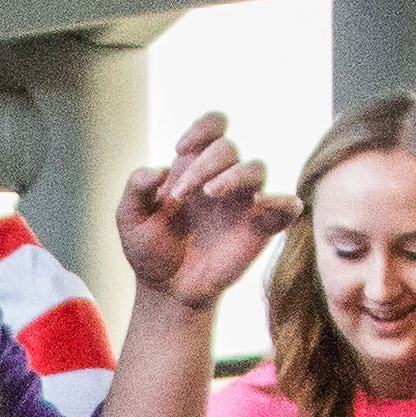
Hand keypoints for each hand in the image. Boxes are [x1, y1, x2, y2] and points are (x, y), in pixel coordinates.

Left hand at [112, 111, 297, 312]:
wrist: (167, 291)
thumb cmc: (150, 251)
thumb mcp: (129, 218)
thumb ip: (136, 188)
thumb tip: (159, 170)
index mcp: (193, 167)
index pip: (214, 125)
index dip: (203, 126)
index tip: (180, 148)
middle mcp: (222, 179)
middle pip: (228, 148)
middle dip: (203, 165)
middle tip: (181, 195)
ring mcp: (244, 202)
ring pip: (256, 168)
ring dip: (233, 175)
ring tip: (210, 193)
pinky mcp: (260, 228)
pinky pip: (286, 207)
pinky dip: (282, 201)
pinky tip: (260, 203)